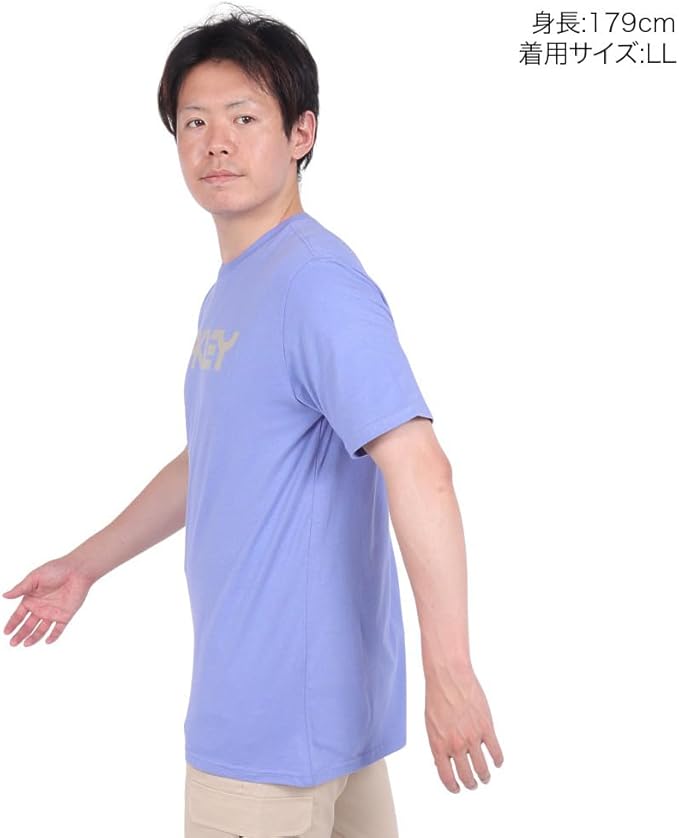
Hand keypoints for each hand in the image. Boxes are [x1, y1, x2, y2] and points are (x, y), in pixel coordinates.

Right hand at [2, 555, 93, 646]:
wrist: (77, 570)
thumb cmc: (56, 570)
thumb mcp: (35, 578)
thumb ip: (20, 589)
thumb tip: (4, 595)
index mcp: (31, 599)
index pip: (19, 615)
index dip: (12, 624)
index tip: (6, 632)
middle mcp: (41, 608)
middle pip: (28, 625)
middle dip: (20, 634)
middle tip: (13, 643)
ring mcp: (53, 612)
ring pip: (41, 629)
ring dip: (34, 637)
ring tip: (26, 644)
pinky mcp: (65, 615)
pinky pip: (58, 629)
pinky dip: (53, 636)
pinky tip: (47, 641)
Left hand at [424, 666, 503, 792]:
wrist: (448, 676)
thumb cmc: (437, 696)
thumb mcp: (431, 723)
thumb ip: (437, 742)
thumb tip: (442, 760)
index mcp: (439, 744)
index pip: (446, 776)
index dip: (453, 786)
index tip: (458, 789)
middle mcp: (455, 744)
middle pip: (466, 775)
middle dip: (471, 783)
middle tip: (474, 784)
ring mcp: (472, 737)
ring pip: (482, 768)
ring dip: (485, 776)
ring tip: (486, 778)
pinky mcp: (486, 727)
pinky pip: (495, 751)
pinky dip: (498, 760)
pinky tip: (497, 762)